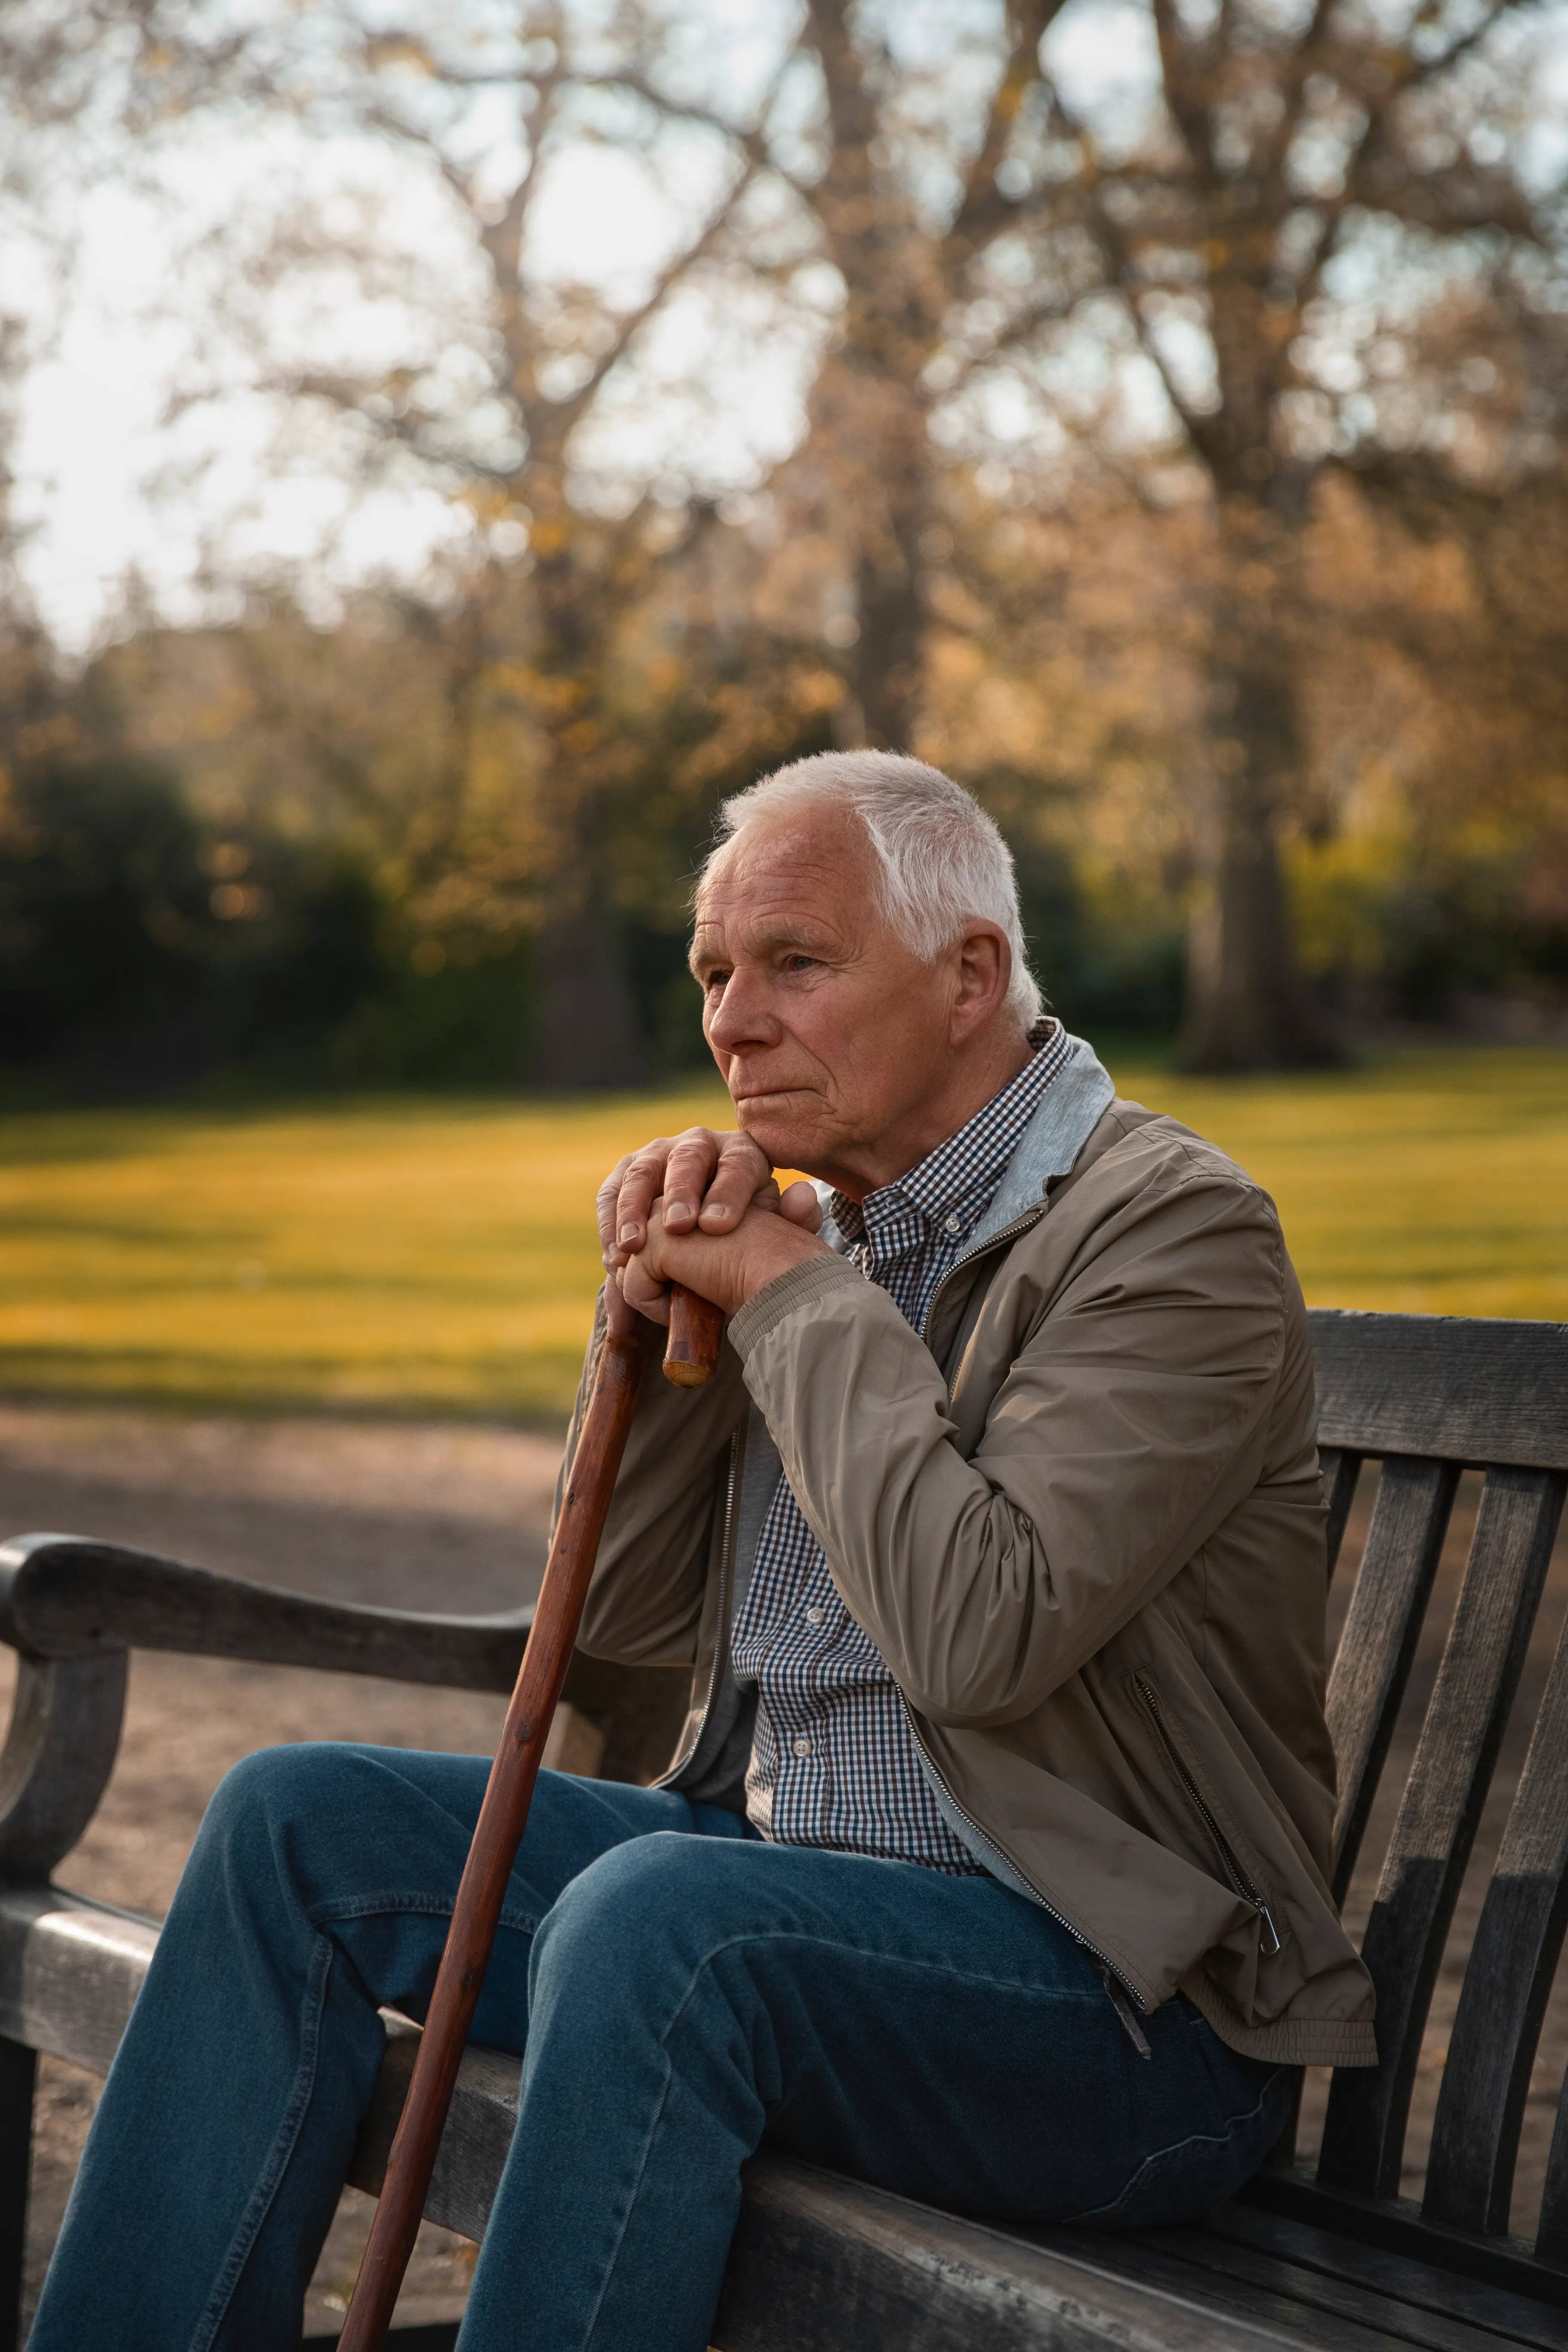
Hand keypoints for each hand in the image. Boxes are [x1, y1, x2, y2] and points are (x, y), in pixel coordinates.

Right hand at [598, 1127, 821, 1337]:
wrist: (712, 1233)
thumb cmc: (750, 1232)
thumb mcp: (777, 1227)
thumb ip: (794, 1218)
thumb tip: (803, 1198)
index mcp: (742, 1153)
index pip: (739, 1164)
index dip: (729, 1192)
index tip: (718, 1227)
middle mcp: (700, 1144)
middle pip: (688, 1159)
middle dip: (681, 1192)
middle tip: (679, 1228)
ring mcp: (660, 1154)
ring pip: (643, 1171)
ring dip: (634, 1210)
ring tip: (633, 1249)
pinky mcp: (628, 1171)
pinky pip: (613, 1190)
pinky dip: (610, 1221)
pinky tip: (615, 1255)